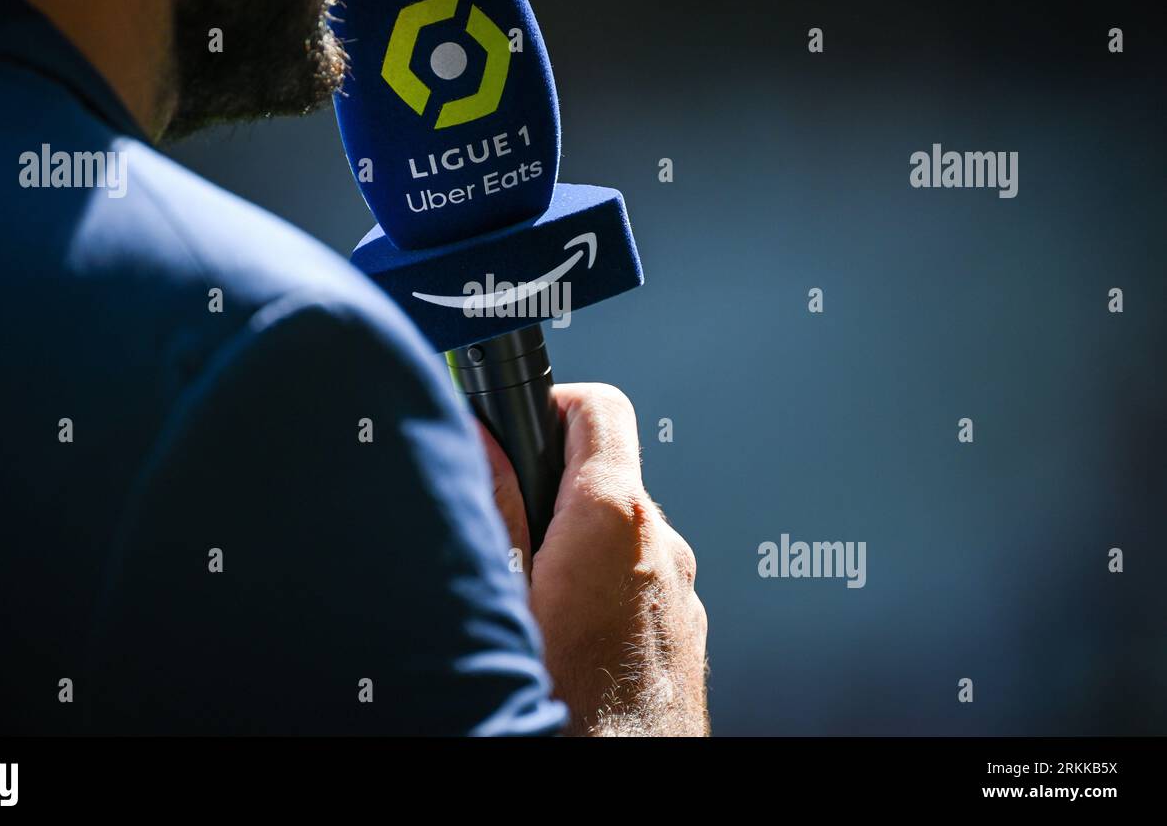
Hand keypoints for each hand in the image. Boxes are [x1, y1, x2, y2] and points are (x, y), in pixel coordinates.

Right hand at [480, 383, 708, 735]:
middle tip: (515, 535)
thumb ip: (495, 510)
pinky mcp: (688, 627)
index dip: (557, 403)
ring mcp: (682, 588)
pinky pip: (644, 582)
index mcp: (612, 519)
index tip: (527, 423)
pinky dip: (610, 591)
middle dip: (558, 493)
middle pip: (608, 476)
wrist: (624, 766)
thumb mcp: (504, 596)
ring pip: (624, 537)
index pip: (600, 407)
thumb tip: (482, 444)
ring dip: (583, 551)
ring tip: (541, 602)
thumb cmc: (567, 704)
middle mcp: (662, 543)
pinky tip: (576, 637)